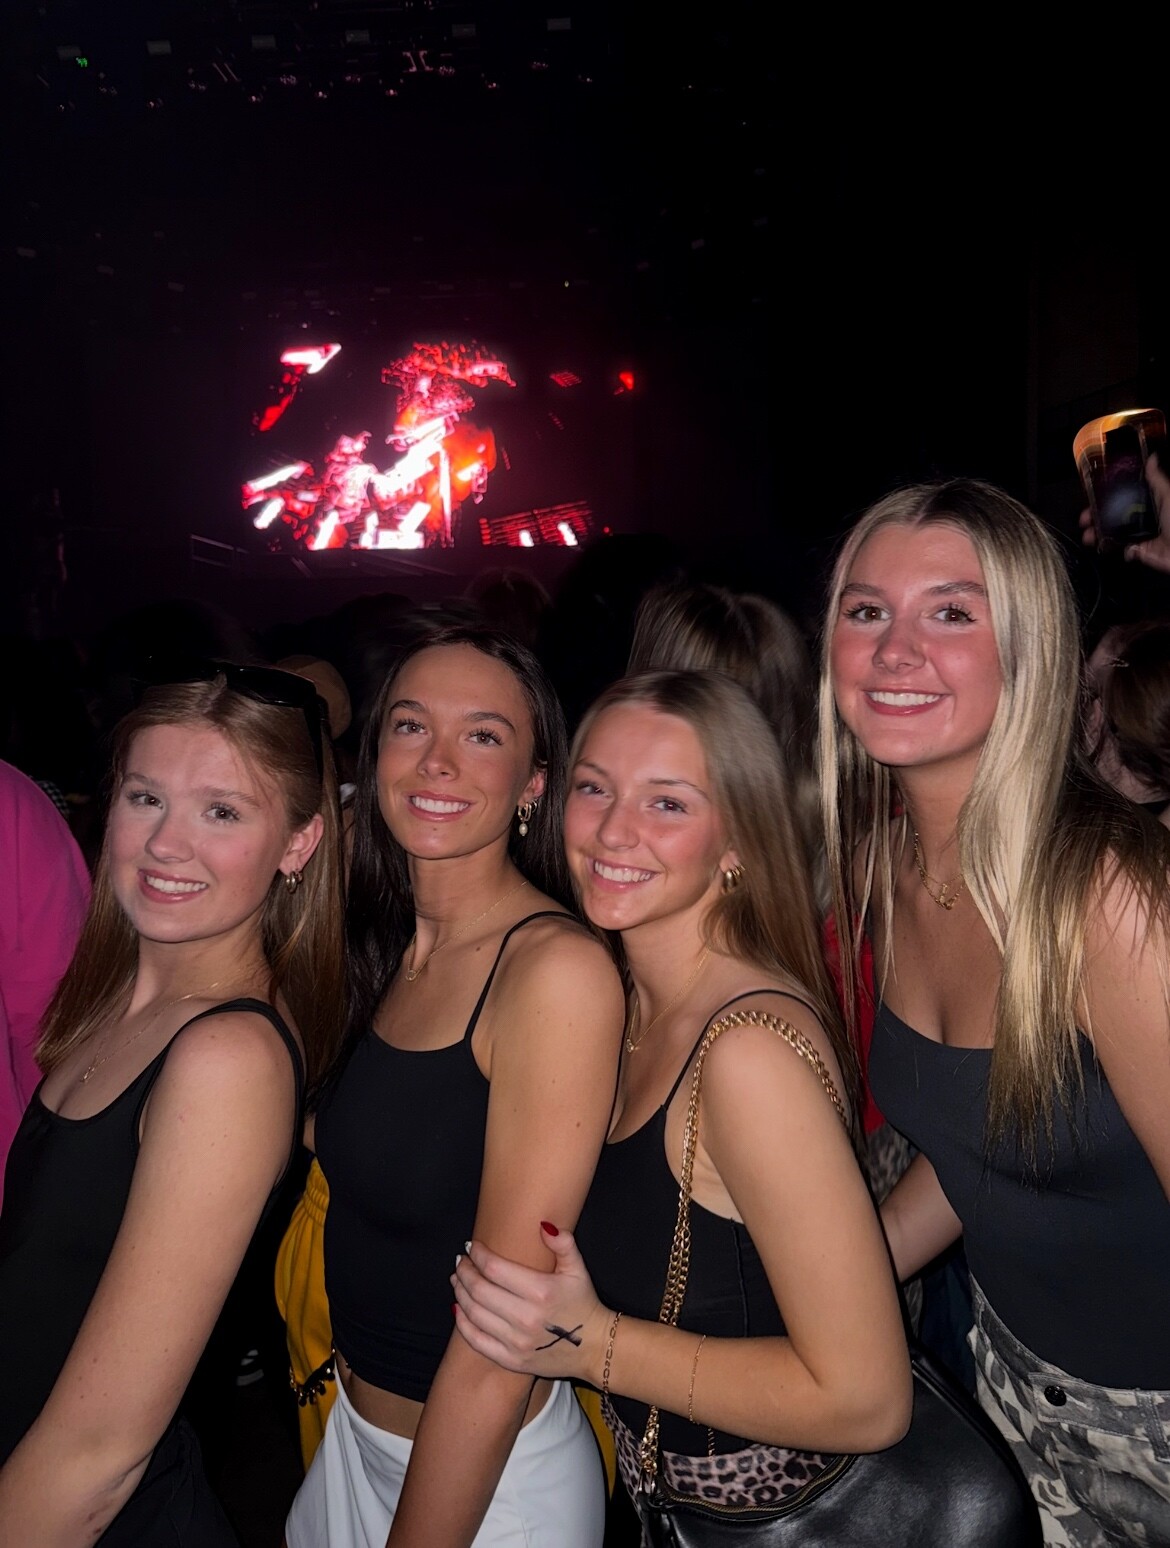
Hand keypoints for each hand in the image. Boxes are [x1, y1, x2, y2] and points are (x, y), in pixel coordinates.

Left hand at [452, 1223, 609, 1382]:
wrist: (594, 1347)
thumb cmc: (583, 1303)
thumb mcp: (578, 1269)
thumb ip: (563, 1244)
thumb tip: (543, 1225)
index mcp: (541, 1291)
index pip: (495, 1269)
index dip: (478, 1255)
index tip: (471, 1246)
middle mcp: (526, 1318)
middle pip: (480, 1290)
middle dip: (465, 1272)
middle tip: (460, 1262)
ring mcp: (517, 1342)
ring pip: (474, 1314)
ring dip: (460, 1294)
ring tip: (457, 1280)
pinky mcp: (512, 1360)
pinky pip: (477, 1341)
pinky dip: (462, 1323)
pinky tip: (458, 1309)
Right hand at [1081, 455, 1169, 572]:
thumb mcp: (1167, 495)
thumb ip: (1156, 480)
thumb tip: (1152, 460)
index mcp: (1148, 503)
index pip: (1122, 498)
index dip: (1106, 499)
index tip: (1092, 500)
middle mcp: (1142, 518)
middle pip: (1113, 516)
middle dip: (1096, 518)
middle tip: (1085, 520)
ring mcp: (1140, 534)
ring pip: (1113, 533)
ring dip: (1098, 534)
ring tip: (1088, 535)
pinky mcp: (1139, 550)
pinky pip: (1122, 549)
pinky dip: (1112, 547)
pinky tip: (1105, 544)